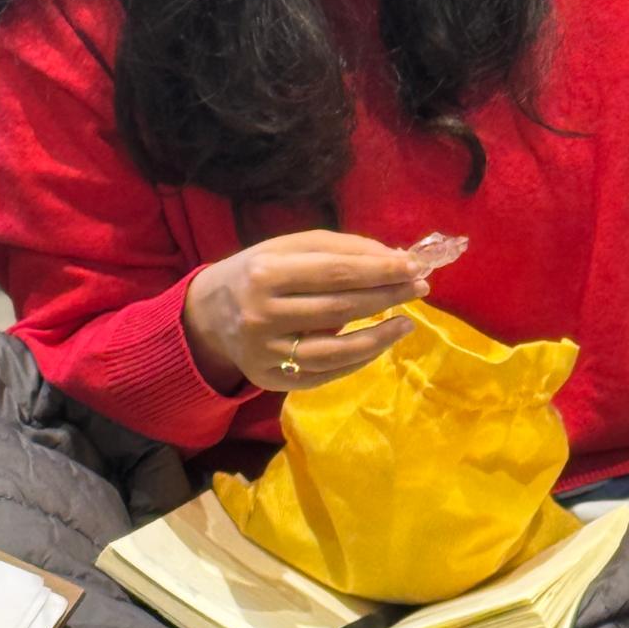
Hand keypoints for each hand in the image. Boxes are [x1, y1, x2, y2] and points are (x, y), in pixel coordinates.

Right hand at [183, 230, 429, 393]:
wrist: (209, 315)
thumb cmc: (258, 272)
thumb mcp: (288, 248)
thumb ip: (340, 249)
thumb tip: (395, 258)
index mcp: (266, 272)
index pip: (336, 272)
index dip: (379, 270)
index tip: (414, 266)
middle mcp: (263, 314)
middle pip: (340, 308)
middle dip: (387, 296)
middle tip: (419, 288)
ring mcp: (266, 352)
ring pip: (335, 349)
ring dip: (379, 336)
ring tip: (406, 322)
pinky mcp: (271, 379)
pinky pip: (326, 373)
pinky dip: (359, 359)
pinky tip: (379, 343)